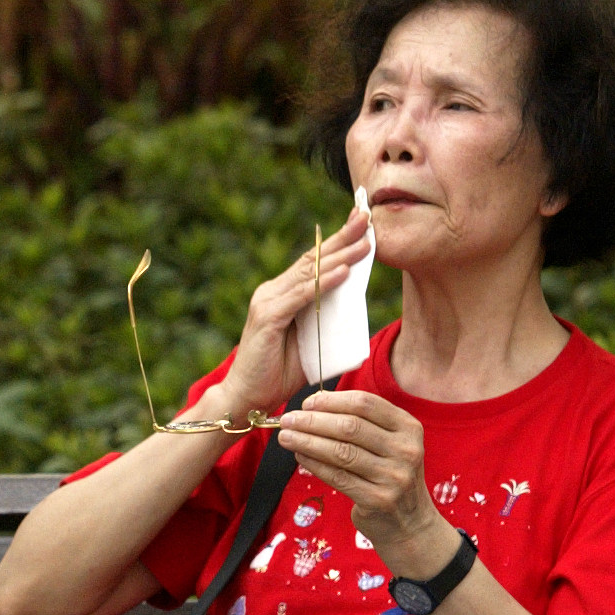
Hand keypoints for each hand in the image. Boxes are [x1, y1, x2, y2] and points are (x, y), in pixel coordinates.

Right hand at [210, 209, 372, 419]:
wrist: (246, 397)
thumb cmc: (278, 373)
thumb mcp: (309, 340)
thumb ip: (323, 320)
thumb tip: (353, 305)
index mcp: (281, 295)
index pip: (313, 263)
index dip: (337, 242)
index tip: (362, 223)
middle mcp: (272, 292)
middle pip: (312, 259)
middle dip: (342, 237)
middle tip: (367, 216)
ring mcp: (267, 302)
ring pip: (308, 273)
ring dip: (340, 256)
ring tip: (365, 242)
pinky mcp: (267, 317)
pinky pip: (301, 296)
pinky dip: (322, 283)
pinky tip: (343, 272)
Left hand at [276, 389, 460, 580]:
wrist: (410, 522)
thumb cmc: (390, 475)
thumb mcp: (390, 444)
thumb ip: (362, 424)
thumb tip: (314, 407)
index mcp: (408, 428)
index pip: (365, 404)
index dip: (331, 401)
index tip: (307, 403)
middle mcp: (405, 450)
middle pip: (350, 426)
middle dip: (313, 421)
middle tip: (288, 420)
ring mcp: (393, 476)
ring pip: (341, 452)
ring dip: (307, 441)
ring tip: (285, 437)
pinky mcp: (378, 500)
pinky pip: (337, 477)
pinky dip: (314, 464)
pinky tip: (300, 456)